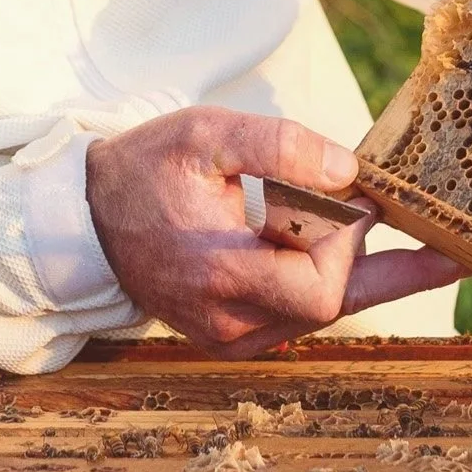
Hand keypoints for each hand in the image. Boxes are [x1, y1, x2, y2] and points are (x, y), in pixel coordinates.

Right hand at [84, 108, 456, 356]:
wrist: (86, 220)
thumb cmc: (146, 170)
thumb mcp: (205, 133)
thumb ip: (279, 145)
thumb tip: (349, 170)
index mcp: (221, 274)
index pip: (321, 290)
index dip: (348, 246)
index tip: (353, 198)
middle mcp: (229, 321)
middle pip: (331, 306)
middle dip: (359, 253)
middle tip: (384, 205)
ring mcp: (230, 336)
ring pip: (318, 313)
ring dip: (342, 264)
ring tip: (358, 214)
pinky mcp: (230, 337)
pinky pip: (295, 316)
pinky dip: (318, 278)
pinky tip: (321, 239)